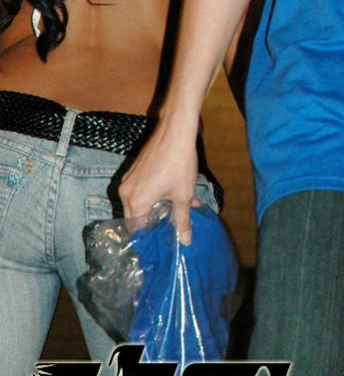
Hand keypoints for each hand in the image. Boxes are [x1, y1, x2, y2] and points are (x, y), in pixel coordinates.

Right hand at [119, 115, 199, 243]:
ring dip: (154, 209)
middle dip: (153, 224)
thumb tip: (185, 241)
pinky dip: (151, 197)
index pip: (137, 231)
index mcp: (135, 202)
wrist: (175, 130)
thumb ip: (182, 220)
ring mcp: (128, 180)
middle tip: (169, 231)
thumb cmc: (179, 163)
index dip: (150, 239)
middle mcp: (126, 193)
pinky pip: (139, 191)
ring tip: (173, 213)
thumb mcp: (183, 194)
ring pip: (137, 204)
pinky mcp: (133, 171)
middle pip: (135, 218)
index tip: (161, 245)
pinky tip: (169, 196)